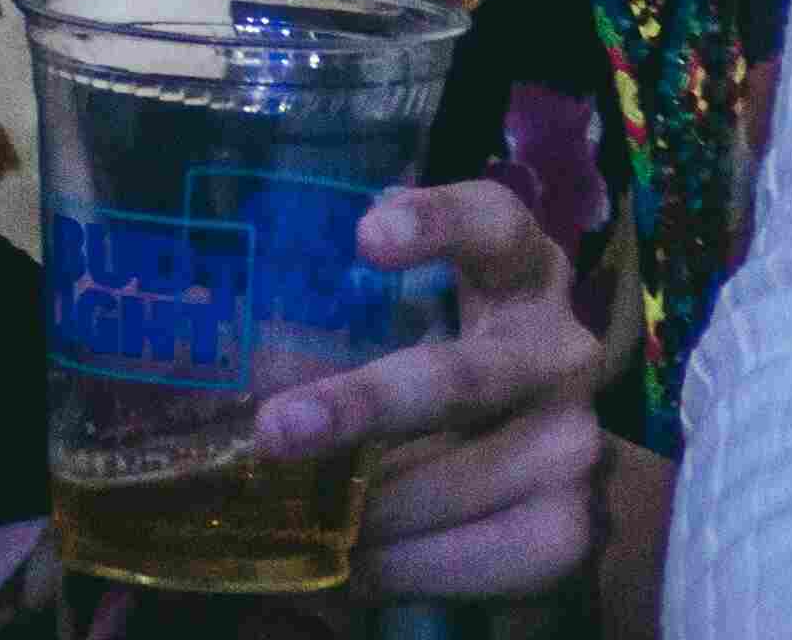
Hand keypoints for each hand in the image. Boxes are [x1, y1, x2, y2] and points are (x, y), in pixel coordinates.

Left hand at [261, 176, 611, 606]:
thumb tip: (217, 378)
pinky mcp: (568, 527)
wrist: (549, 477)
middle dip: (364, 406)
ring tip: (296, 526)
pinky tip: (352, 569)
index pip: (495, 225)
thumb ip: (349, 333)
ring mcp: (574, 439)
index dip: (440, 222)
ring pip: (455, 482)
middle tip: (275, 429)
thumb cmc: (447, 385)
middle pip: (459, 379)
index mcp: (520, 274)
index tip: (366, 236)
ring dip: (367, 511)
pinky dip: (402, 567)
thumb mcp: (414, 335)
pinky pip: (473, 557)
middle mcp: (560, 349)